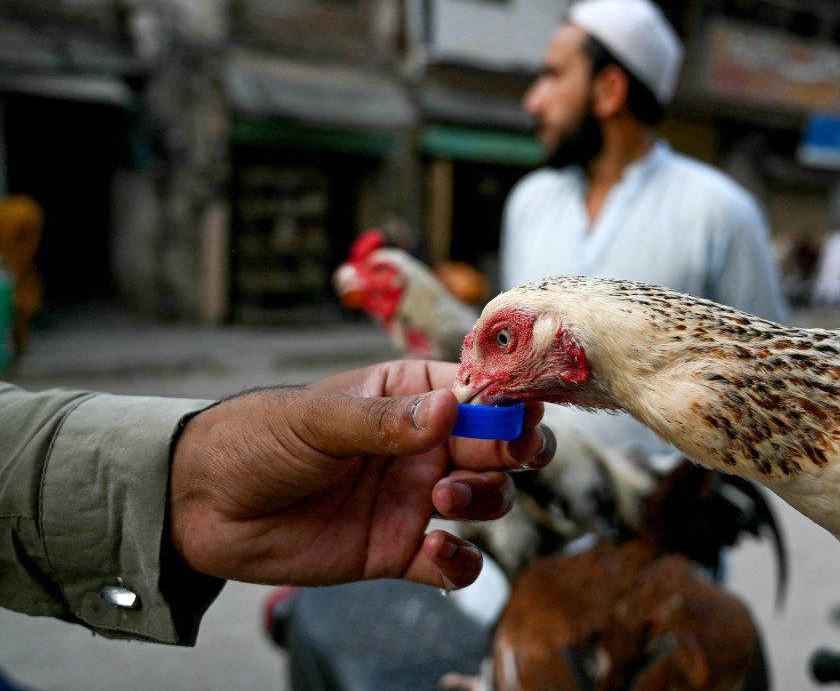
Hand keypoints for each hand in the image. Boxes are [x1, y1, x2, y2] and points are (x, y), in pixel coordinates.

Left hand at [169, 360, 550, 590]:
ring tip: (442, 498)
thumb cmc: (258, 439)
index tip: (522, 411)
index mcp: (410, 396)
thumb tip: (455, 409)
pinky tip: (435, 552)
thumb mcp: (319, 418)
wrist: (200, 507)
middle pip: (499, 446)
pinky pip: (452, 564)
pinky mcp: (398, 551)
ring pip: (488, 500)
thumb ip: (387, 420)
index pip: (480, 392)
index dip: (509, 399)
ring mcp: (414, 499)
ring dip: (484, 498)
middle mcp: (423, 446)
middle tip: (508, 454)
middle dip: (513, 449)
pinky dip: (459, 563)